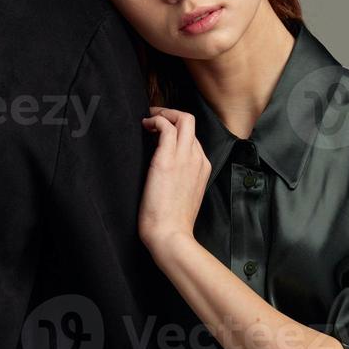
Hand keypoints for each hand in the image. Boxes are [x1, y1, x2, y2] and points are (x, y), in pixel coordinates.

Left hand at [138, 106, 210, 252]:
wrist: (171, 234)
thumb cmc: (172, 221)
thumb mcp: (185, 195)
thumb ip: (181, 178)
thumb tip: (166, 168)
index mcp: (203, 167)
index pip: (193, 138)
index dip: (176, 130)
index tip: (161, 131)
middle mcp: (197, 159)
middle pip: (191, 122)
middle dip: (172, 113)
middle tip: (155, 116)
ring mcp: (184, 158)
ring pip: (183, 119)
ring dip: (164, 113)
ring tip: (149, 119)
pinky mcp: (167, 160)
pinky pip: (167, 126)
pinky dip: (156, 120)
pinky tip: (145, 125)